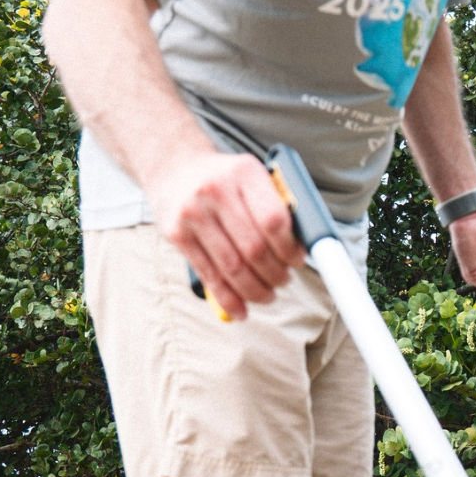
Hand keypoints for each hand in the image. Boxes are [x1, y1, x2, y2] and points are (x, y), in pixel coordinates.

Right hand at [145, 148, 306, 319]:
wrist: (173, 167)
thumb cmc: (225, 179)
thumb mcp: (252, 177)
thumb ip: (275, 205)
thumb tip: (303, 247)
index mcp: (244, 173)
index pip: (274, 220)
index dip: (290, 249)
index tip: (297, 260)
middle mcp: (216, 191)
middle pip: (254, 249)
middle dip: (275, 274)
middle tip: (283, 280)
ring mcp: (193, 214)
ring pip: (233, 267)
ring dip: (256, 290)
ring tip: (268, 295)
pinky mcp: (176, 235)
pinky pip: (209, 276)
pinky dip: (229, 299)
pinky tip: (241, 309)